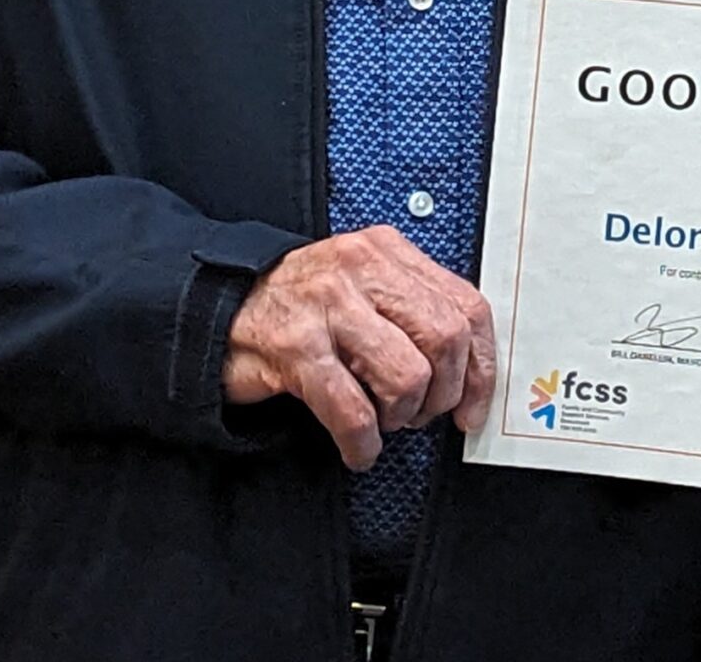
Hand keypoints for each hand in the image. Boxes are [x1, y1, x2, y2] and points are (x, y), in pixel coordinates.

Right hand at [222, 226, 498, 470]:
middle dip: (443, 393)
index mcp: (387, 252)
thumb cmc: (300, 306)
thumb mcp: (362, 285)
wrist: (218, 309)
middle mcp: (361, 270)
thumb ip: (411, 308)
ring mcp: (328, 307)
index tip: (475, 403)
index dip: (481, 365)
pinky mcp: (296, 349)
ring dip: (402, 416)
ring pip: (406, 375)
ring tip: (384, 422)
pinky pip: (353, 409)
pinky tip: (358, 448)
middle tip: (422, 414)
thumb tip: (470, 365)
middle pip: (444, 339)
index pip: (466, 305)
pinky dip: (363, 442)